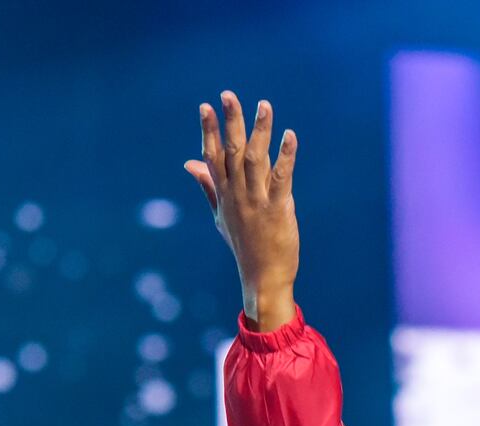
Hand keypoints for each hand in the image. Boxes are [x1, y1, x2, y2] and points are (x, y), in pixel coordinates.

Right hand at [183, 90, 299, 330]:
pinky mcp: (278, 209)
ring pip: (255, 159)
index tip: (205, 106)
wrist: (262, 277)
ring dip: (259, 131)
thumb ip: (207, 186)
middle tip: (228, 94)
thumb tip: (189, 163)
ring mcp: (256, 201)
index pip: (212, 155)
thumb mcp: (220, 215)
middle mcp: (236, 194)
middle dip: (230, 121)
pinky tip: (289, 136)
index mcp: (223, 193)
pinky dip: (285, 156)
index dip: (208, 130)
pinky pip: (281, 178)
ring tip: (263, 105)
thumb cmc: (244, 245)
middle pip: (230, 151)